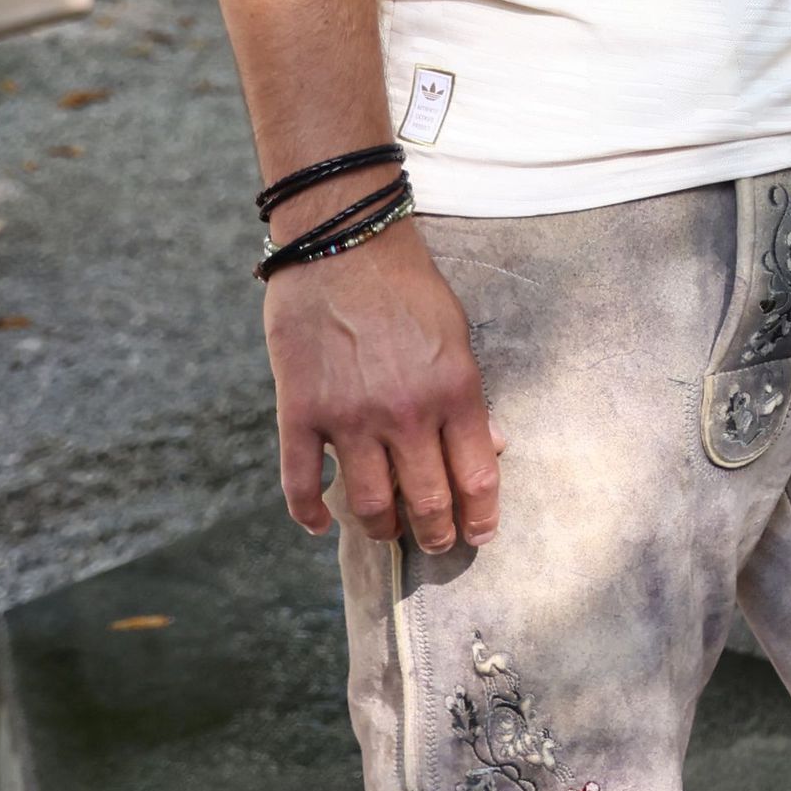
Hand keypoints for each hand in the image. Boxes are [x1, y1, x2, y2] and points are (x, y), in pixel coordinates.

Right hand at [264, 221, 502, 551]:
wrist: (343, 245)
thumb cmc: (408, 287)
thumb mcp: (459, 335)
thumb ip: (471, 397)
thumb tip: (490, 448)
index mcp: (454, 393)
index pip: (476, 478)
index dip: (480, 517)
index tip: (480, 534)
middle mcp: (405, 414)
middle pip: (427, 501)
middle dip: (437, 533)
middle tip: (437, 544)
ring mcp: (349, 418)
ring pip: (369, 503)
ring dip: (382, 529)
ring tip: (389, 533)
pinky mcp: (300, 413)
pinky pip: (300, 484)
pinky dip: (309, 513)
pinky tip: (321, 525)